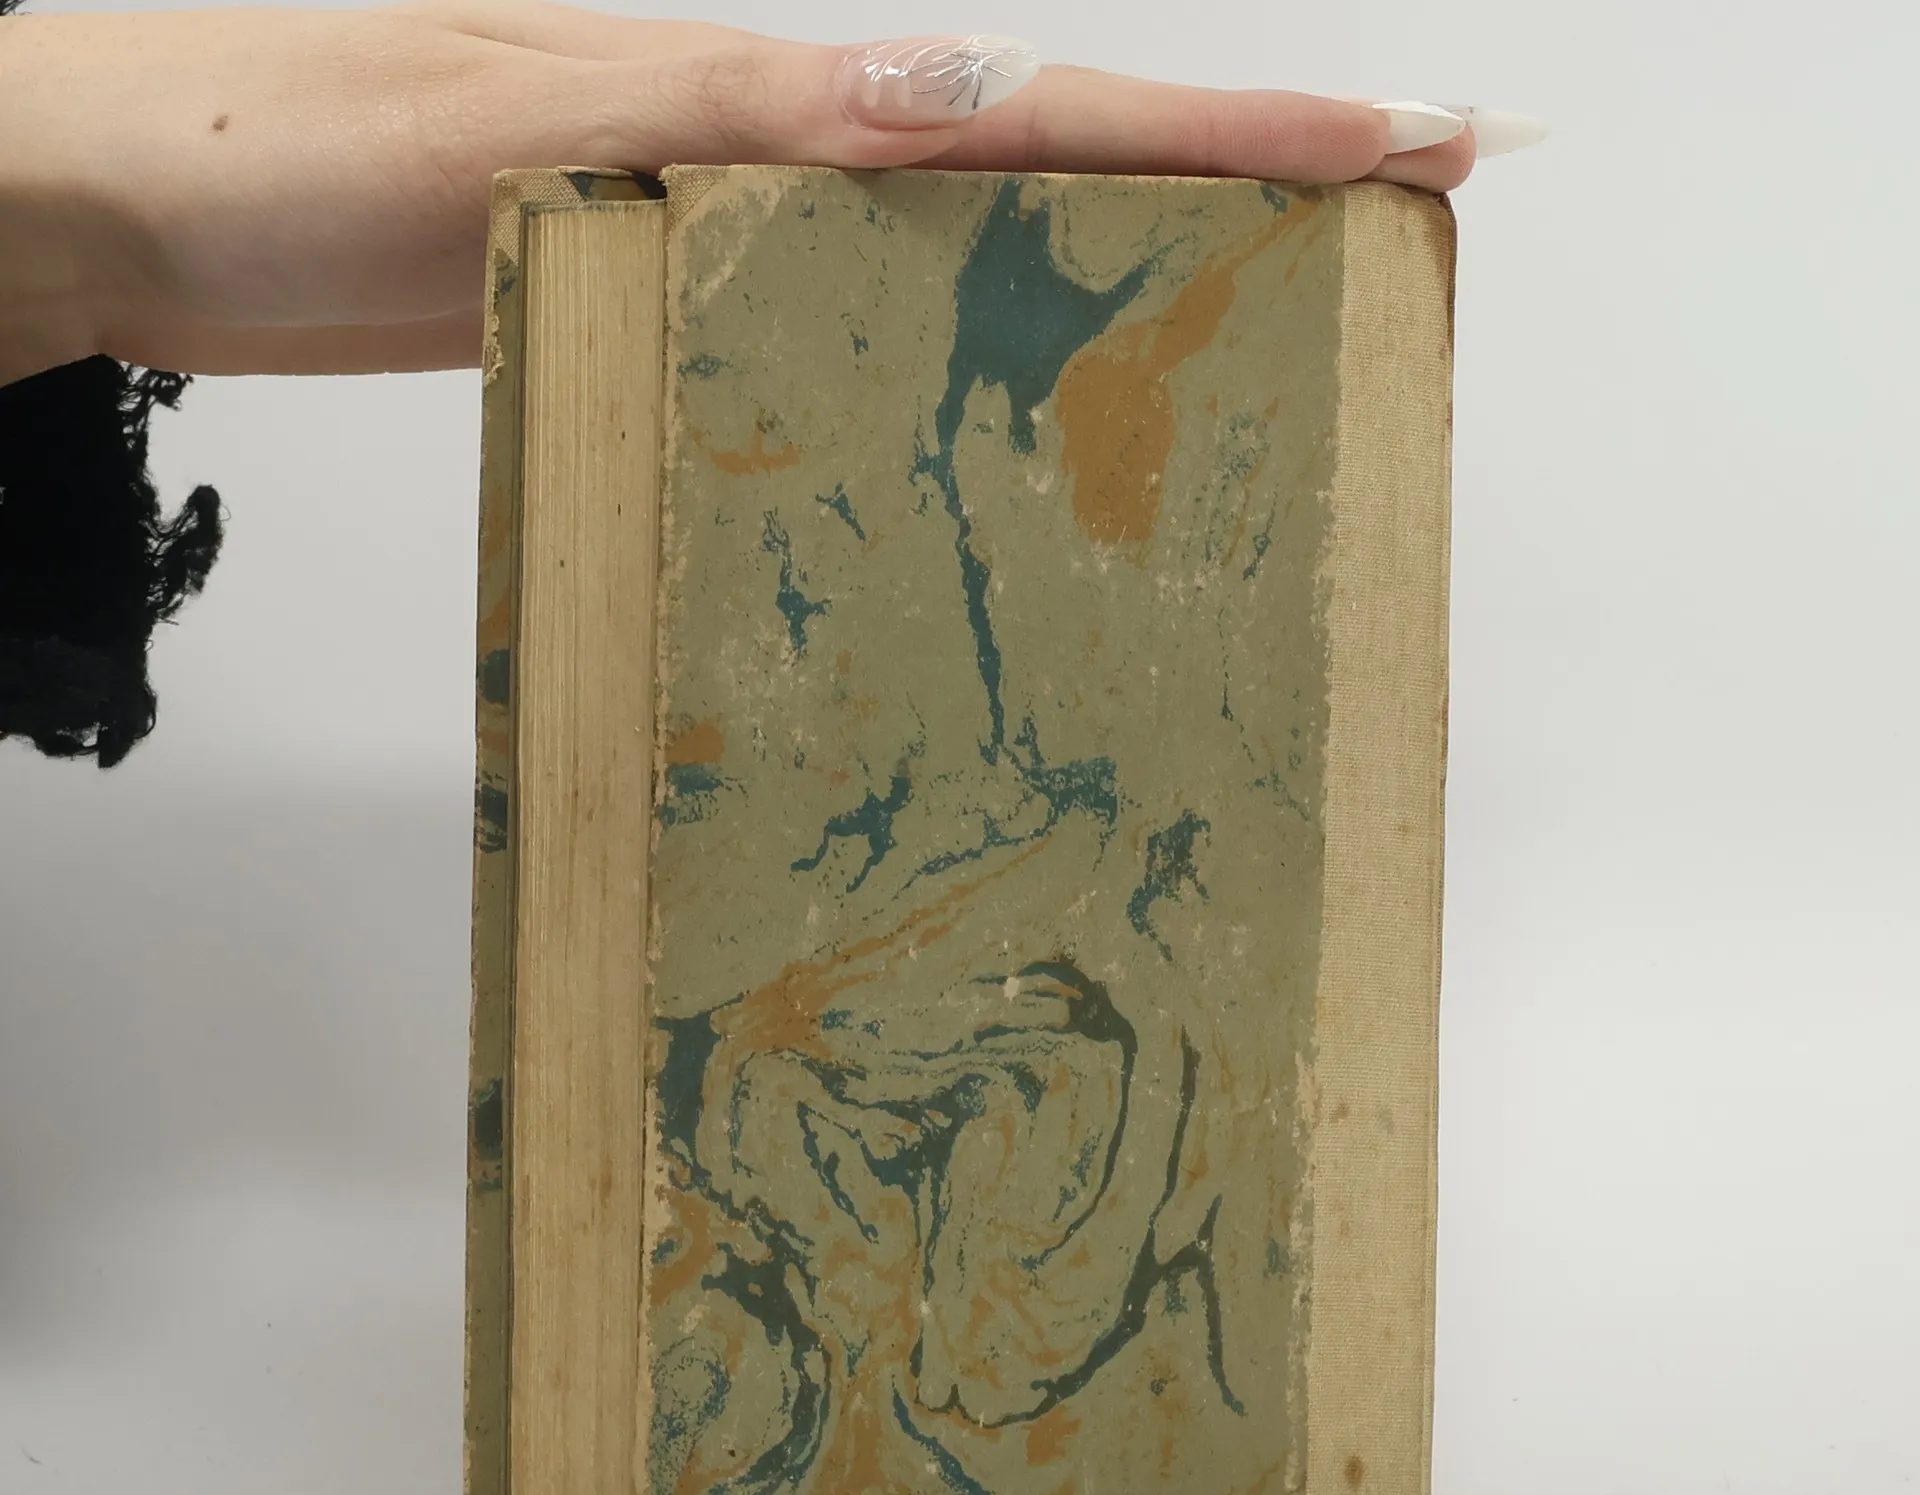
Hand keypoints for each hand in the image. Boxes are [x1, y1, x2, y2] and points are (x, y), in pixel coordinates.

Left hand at [0, 2, 1520, 383]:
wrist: (148, 189)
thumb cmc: (284, 145)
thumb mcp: (526, 116)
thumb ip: (729, 118)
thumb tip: (924, 101)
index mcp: (767, 92)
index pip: (1044, 98)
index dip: (1233, 124)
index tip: (1408, 138)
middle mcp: (780, 144)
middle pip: (1056, 144)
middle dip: (1247, 173)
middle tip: (1414, 209)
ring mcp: (741, 211)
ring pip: (981, 227)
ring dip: (1139, 254)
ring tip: (1284, 311)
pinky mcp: (686, 279)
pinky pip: (868, 306)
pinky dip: (976, 331)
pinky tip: (1021, 381)